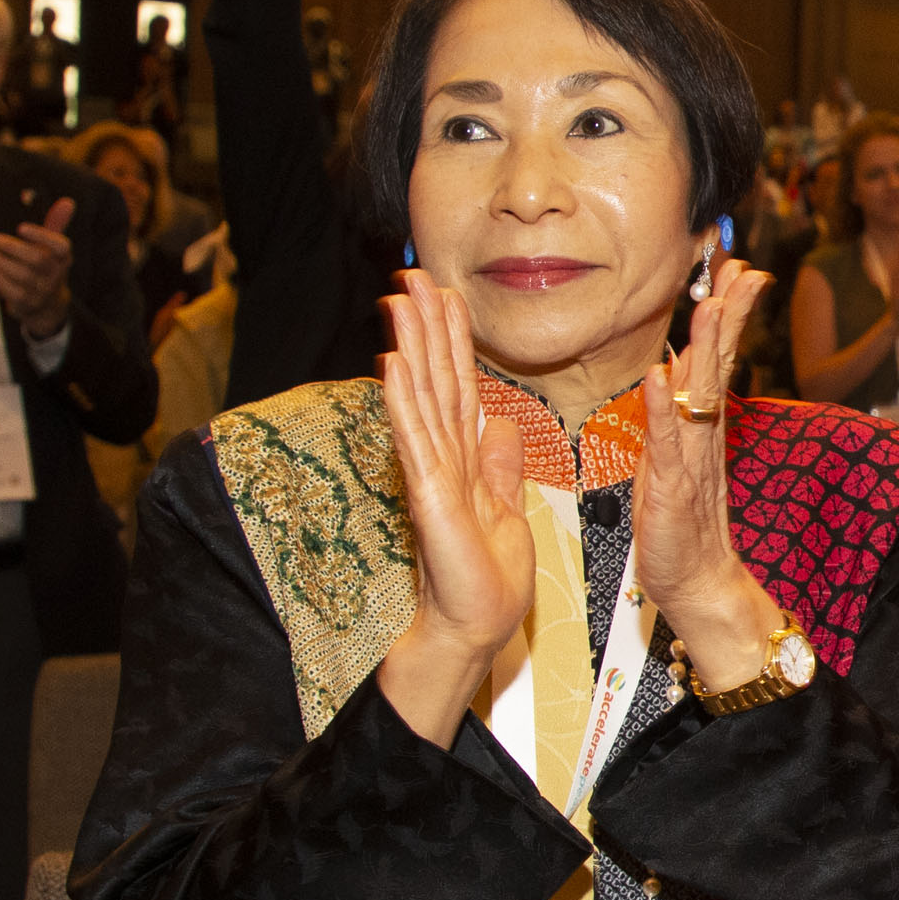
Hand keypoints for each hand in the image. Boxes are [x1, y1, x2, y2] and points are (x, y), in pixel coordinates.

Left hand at [0, 195, 78, 339]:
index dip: (42, 236)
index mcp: (64, 258)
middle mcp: (57, 275)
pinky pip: (11, 291)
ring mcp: (43, 291)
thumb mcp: (52, 248)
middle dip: (12, 247)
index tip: (20, 227)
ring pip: (22, 275)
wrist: (44, 305)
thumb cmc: (44, 268)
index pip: (62, 246)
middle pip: (38, 259)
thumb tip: (68, 201)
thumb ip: (56, 224)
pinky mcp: (27, 304)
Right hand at [378, 269, 533, 663]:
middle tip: (413, 275)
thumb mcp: (506, 507)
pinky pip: (415, 440)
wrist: (477, 624)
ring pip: (420, 397)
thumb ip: (499, 465)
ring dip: (410, 347)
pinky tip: (392, 366)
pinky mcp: (428, 497)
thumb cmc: (487, 575)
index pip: (459, 386)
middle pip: (435, 380)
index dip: (452, 340)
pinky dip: (403, 402)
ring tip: (398, 301)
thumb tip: (499, 425)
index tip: (445, 294)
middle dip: (426, 326)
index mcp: (464, 458)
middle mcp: (442, 458)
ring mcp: (430, 475)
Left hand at [634, 258, 785, 693]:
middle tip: (742, 268)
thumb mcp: (679, 462)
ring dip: (706, 347)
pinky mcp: (672, 489)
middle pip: (719, 364)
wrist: (698, 584)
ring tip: (711, 304)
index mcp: (704, 427)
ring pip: (700, 395)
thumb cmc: (684, 528)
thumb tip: (679, 368)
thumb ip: (681, 415)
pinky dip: (664, 406)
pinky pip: (667, 442)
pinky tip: (661, 374)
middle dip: (729, 313)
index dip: (730, 312)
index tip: (741, 268)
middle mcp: (703, 437)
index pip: (720, 358)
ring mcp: (691, 461)